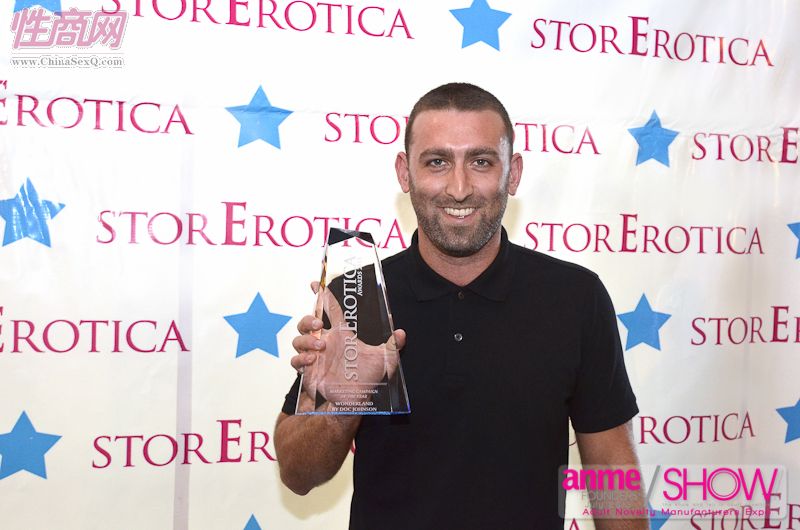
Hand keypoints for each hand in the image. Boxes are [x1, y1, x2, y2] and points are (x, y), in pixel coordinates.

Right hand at [291, 282, 405, 411]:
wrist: (355, 401)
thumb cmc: (368, 379)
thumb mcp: (384, 360)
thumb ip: (392, 346)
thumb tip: (401, 333)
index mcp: (342, 334)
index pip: (329, 308)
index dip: (321, 294)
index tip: (315, 284)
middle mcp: (326, 341)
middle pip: (307, 322)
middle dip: (308, 320)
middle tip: (319, 325)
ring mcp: (315, 355)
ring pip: (298, 339)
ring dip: (306, 340)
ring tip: (320, 348)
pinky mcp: (309, 370)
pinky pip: (295, 360)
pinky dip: (301, 358)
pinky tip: (313, 360)